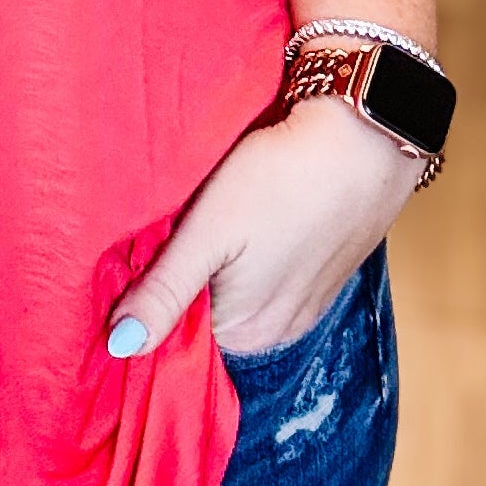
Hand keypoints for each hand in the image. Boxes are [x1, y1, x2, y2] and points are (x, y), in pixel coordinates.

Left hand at [106, 100, 419, 361]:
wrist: (366, 137)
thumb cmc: (282, 176)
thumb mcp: (210, 229)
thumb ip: (165, 291)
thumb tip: (120, 348)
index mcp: (242, 333)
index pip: (171, 332)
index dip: (146, 293)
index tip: (136, 253)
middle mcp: (273, 334)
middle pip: (202, 314)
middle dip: (179, 279)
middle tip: (172, 224)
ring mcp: (301, 307)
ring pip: (232, 294)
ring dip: (213, 264)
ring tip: (208, 216)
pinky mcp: (319, 275)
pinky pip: (265, 277)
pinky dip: (248, 255)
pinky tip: (245, 218)